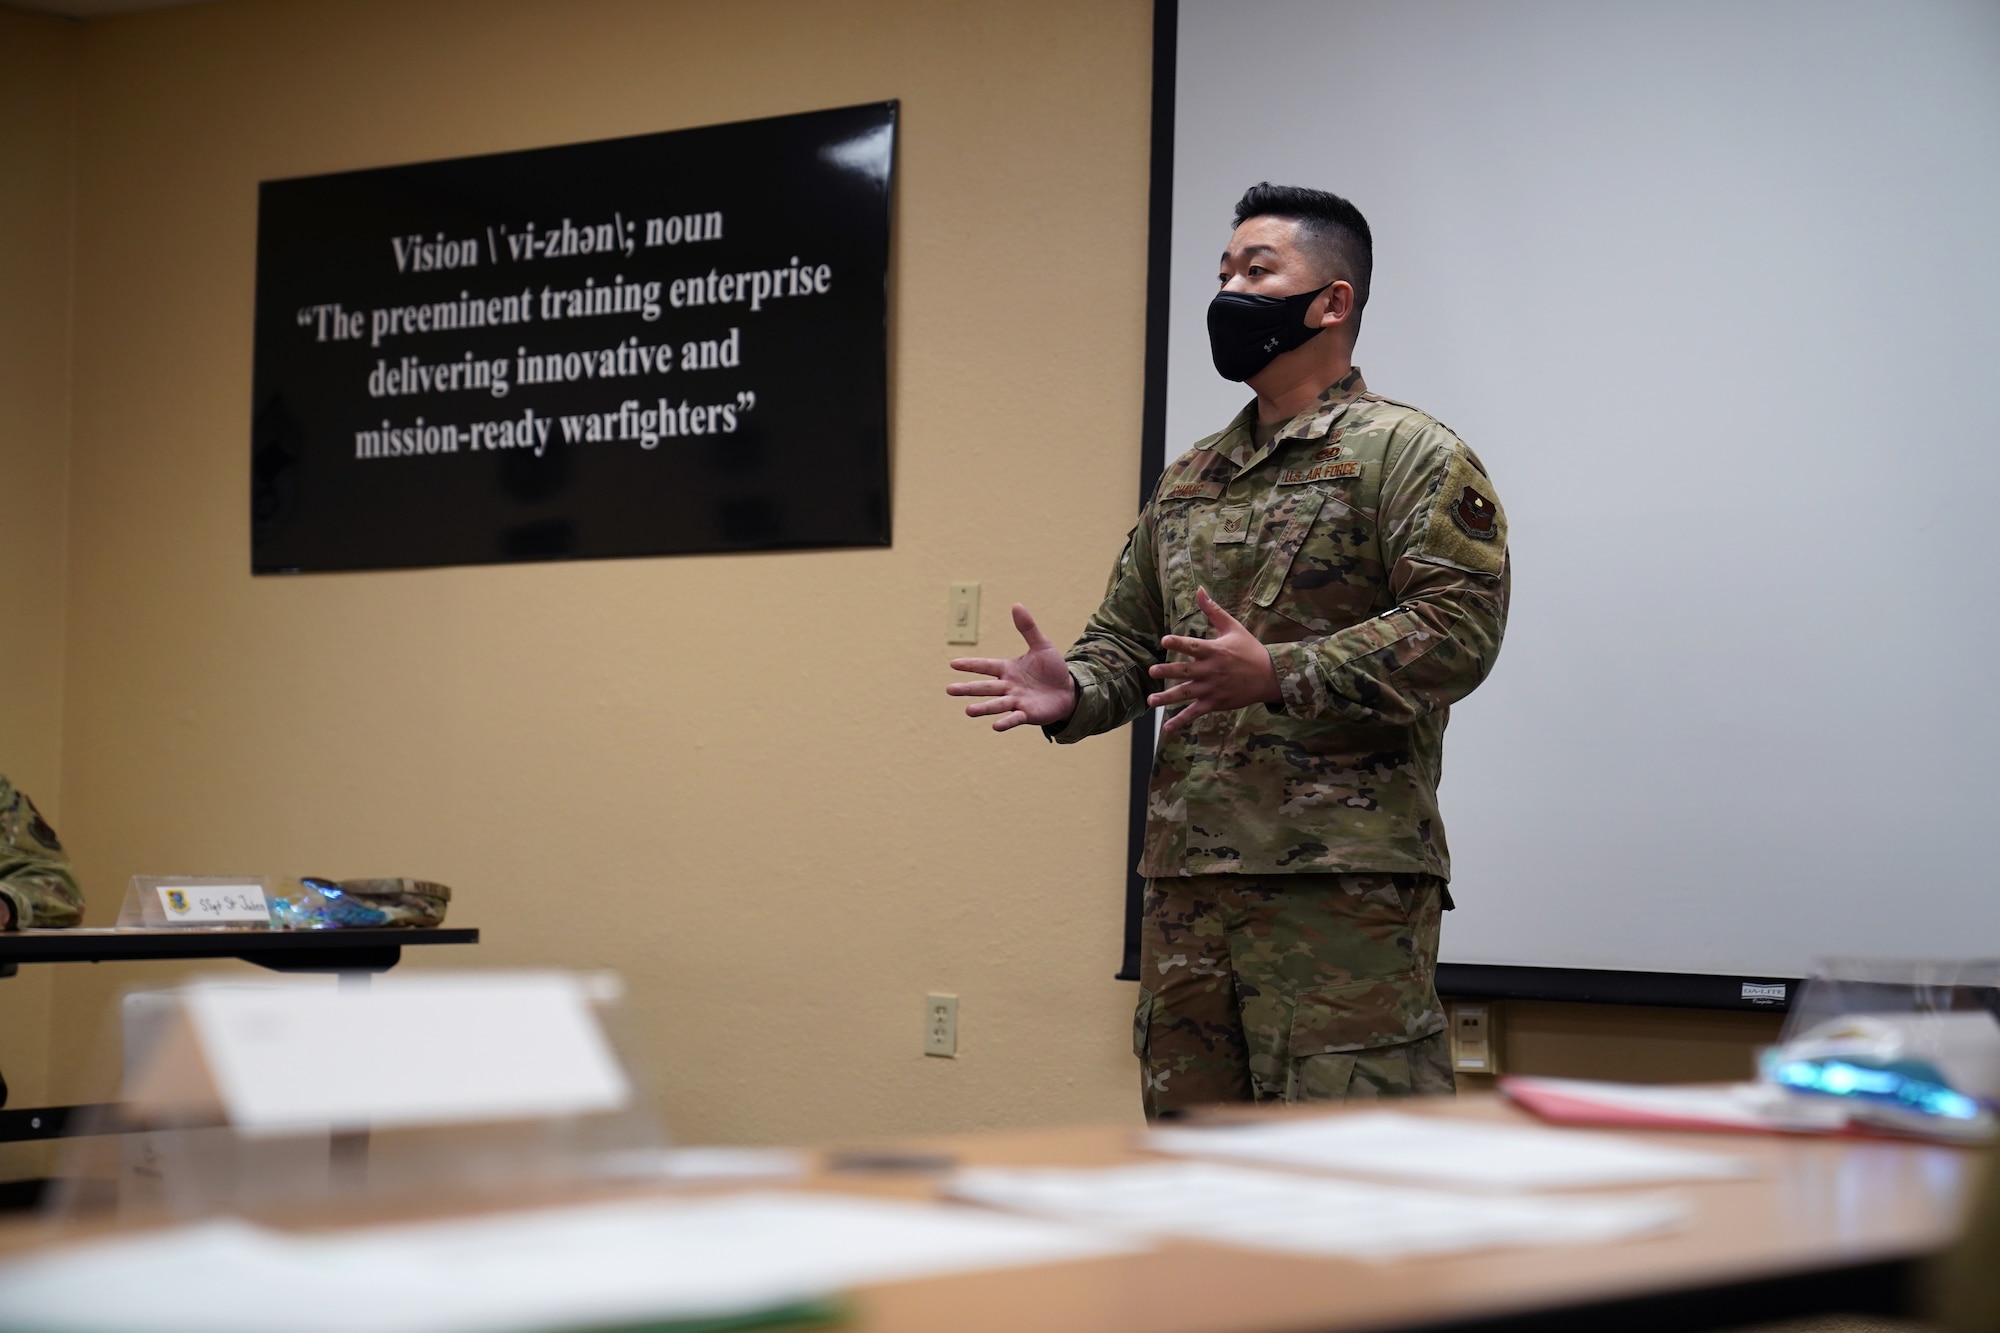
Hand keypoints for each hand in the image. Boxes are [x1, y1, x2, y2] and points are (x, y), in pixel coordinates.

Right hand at [947, 604, 1078, 732]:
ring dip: (983, 708)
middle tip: (949, 690)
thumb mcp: (1042, 645)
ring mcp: (1016, 701)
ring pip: (996, 704)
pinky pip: (1014, 718)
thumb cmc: (1052, 669)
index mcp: (1008, 669)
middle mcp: (1008, 686)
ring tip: (968, 711)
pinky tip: (995, 726)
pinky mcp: (1027, 714)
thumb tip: (1016, 605)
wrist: (1068, 691)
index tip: (953, 663)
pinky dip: (1005, 722)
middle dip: (968, 689)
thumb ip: (1027, 628)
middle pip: (985, 687)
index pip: (986, 666)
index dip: (971, 665)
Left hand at [1149, 587, 1282, 736]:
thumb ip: (1213, 610)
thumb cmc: (1249, 649)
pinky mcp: (1215, 703)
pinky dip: (1181, 721)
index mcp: (1215, 651)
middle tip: (1152, 670)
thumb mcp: (1233, 627)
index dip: (1179, 642)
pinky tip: (1167, 728)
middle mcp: (1211, 671)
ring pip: (1186, 694)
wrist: (1270, 676)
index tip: (1164, 640)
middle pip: (1186, 671)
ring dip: (1168, 698)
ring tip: (1151, 700)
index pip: (1194, 646)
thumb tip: (1199, 589)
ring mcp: (1212, 689)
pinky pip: (1195, 713)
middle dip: (1168, 671)